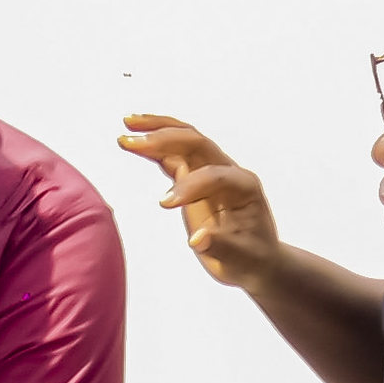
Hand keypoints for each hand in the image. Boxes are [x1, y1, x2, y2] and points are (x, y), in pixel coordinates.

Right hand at [116, 113, 284, 287]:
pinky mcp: (195, 177)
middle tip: (132, 141)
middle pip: (197, 143)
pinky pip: (173, 154)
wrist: (256, 257)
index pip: (214, 175)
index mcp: (244, 187)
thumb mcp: (241, 259)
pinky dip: (154, 145)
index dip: (189, 185)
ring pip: (184, 140)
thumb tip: (198, 240)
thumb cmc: (250, 257)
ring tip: (127, 123)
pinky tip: (134, 141)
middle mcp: (228, 171)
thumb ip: (221, 247)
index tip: (163, 204)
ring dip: (156, 130)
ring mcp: (210, 171)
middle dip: (165, 138)